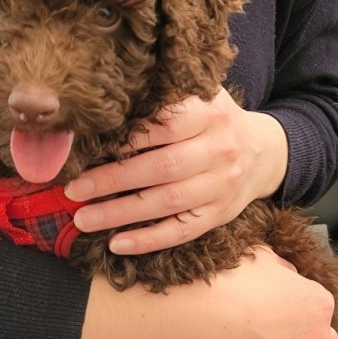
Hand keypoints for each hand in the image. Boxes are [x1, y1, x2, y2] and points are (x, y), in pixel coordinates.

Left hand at [65, 88, 288, 253]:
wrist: (263, 152)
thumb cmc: (214, 121)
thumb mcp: (200, 95)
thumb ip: (164, 96)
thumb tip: (109, 103)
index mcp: (211, 113)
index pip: (165, 125)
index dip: (127, 139)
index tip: (90, 149)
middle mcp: (220, 150)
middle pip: (162, 168)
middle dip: (113, 181)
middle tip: (74, 190)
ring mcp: (222, 186)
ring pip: (167, 203)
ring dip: (121, 214)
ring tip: (84, 219)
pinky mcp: (219, 215)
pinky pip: (182, 231)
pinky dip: (148, 240)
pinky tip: (117, 243)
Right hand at [78, 246, 337, 338]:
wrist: (194, 316)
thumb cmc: (219, 277)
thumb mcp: (248, 253)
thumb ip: (271, 261)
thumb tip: (275, 264)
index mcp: (313, 297)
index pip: (315, 301)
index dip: (290, 301)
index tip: (269, 302)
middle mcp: (316, 336)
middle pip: (316, 337)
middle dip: (293, 332)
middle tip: (257, 325)